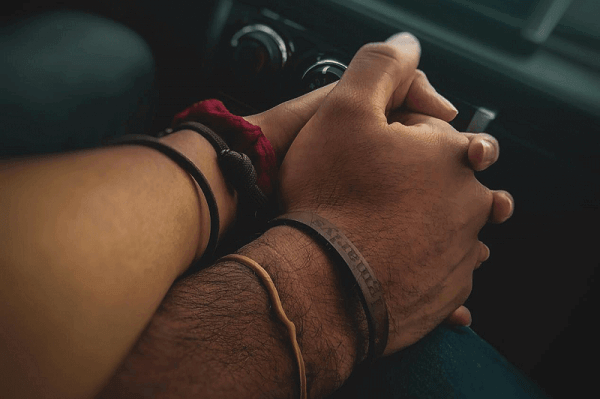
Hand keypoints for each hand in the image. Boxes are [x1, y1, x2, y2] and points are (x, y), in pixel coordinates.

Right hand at [278, 33, 513, 352]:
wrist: (323, 283)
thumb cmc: (330, 195)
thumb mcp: (344, 109)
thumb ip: (379, 68)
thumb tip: (406, 45)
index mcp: (453, 155)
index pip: (442, 134)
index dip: (409, 138)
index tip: (383, 153)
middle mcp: (471, 204)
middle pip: (454, 183)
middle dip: (427, 183)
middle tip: (384, 193)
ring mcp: (463, 253)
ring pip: (454, 227)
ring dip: (432, 225)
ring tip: (390, 227)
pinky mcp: (449, 293)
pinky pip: (445, 271)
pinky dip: (425, 264)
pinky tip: (397, 263)